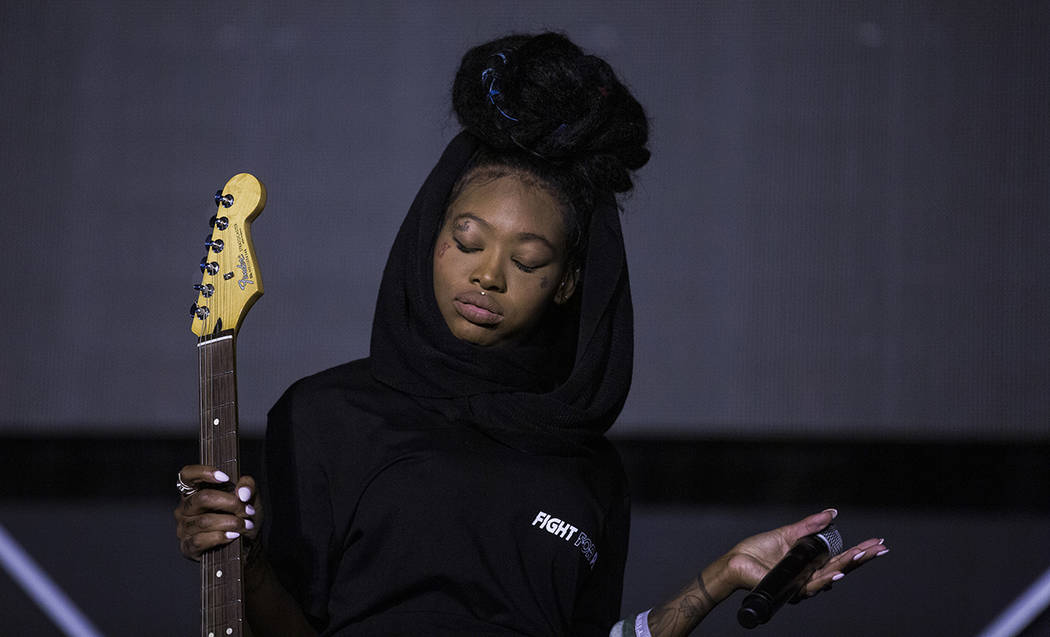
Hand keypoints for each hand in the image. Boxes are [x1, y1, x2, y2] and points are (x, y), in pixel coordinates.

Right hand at [174, 464, 260, 560]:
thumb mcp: (251, 497)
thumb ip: (248, 486)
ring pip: (204, 521)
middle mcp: (185, 508)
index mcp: (195, 491)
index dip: (202, 472)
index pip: (186, 475)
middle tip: (247, 509)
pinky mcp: (187, 547)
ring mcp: (184, 528)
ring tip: (245, 524)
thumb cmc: (244, 516)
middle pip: (202, 498)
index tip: (225, 478)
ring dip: (230, 523)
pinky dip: (220, 537)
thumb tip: (242, 492)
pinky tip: (233, 536)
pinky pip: (200, 540)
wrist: (248, 544)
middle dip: (230, 503)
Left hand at [724, 509, 887, 597]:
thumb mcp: (788, 533)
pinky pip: (811, 586)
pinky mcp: (791, 589)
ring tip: (862, 555)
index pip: (841, 556)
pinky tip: (837, 573)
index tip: (877, 542)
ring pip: (830, 576)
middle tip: (880, 548)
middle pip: (842, 567)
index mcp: (811, 562)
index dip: (859, 550)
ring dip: (848, 566)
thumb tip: (832, 513)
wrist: (736, 562)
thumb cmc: (757, 551)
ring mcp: (802, 584)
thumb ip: (811, 526)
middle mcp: (810, 575)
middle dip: (862, 558)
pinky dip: (825, 579)